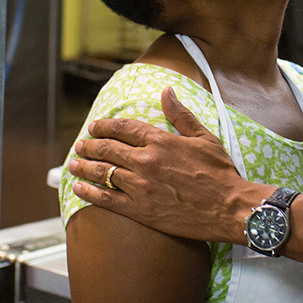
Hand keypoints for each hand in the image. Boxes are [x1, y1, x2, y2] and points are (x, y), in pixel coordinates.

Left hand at [68, 87, 264, 243]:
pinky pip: (108, 200)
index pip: (124, 128)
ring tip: (73, 165)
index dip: (105, 126)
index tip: (94, 126)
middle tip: (80, 145)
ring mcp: (141, 187)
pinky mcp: (141, 210)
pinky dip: (90, 193)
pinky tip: (79, 188)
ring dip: (84, 167)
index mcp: (161, 141)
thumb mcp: (204, 137)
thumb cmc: (220, 173)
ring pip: (103, 173)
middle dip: (90, 145)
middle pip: (108, 149)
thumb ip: (180, 115)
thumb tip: (166, 92)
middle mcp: (146, 161)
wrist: (229, 208)